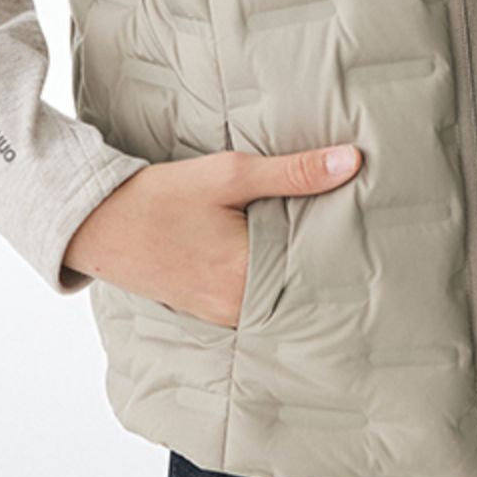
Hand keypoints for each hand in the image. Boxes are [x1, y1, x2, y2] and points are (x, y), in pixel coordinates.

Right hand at [62, 141, 362, 324]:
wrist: (99, 223)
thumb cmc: (160, 197)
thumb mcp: (227, 174)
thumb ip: (292, 172)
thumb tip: (351, 162)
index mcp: (244, 278)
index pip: (317, 273)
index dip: (347, 254)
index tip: (378, 237)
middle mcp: (236, 308)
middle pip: (300, 288)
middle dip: (328, 264)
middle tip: (369, 241)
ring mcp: (221, 314)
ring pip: (278, 295)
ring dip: (299, 271)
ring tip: (335, 244)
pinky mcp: (209, 310)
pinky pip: (254, 298)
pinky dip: (272, 278)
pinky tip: (287, 254)